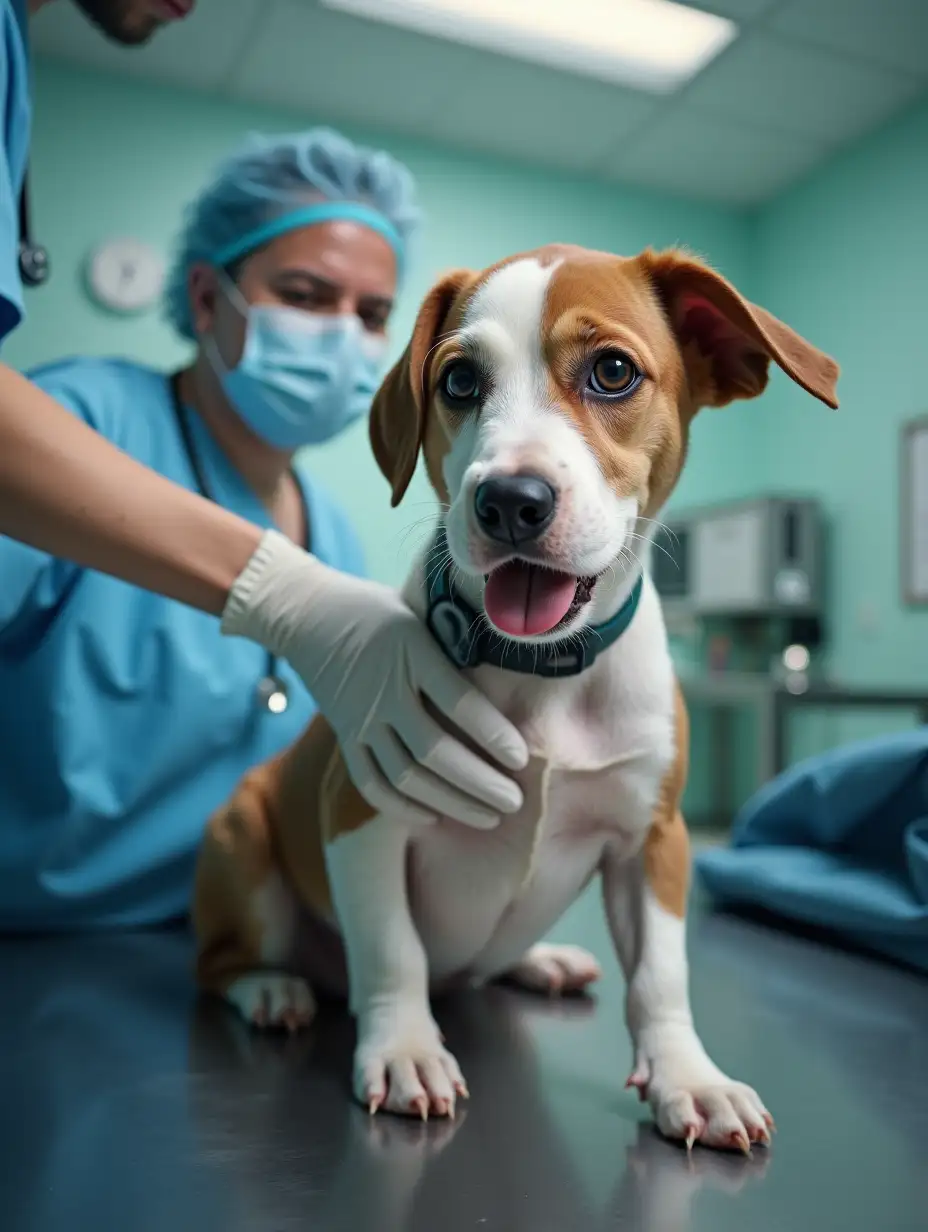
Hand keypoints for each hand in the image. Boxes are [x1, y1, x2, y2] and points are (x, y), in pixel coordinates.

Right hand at [222, 531, 527, 826]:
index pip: (458, 701)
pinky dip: (401, 806)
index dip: (493, 733)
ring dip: (451, 802)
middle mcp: (386, 690)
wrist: (307, 614)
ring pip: (406, 775)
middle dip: (480, 783)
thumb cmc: (379, 610)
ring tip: (489, 816)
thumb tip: (513, 665)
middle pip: (435, 750)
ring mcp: (362, 718)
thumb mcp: (420, 610)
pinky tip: (434, 818)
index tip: (521, 758)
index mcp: (412, 652)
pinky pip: (371, 782)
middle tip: (515, 802)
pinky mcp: (346, 736)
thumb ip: (455, 642)